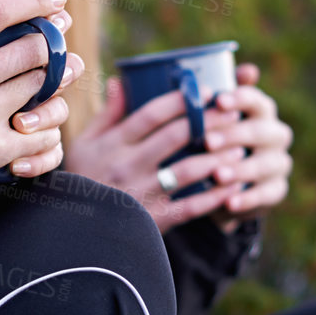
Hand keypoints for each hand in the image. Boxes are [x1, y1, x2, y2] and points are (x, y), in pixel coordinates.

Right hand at [64, 76, 246, 233]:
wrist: (76, 233)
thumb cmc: (81, 180)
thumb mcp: (84, 145)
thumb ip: (107, 115)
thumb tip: (121, 81)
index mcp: (113, 144)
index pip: (151, 114)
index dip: (180, 100)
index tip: (206, 92)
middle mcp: (128, 166)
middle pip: (175, 137)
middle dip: (208, 122)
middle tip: (233, 113)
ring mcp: (142, 193)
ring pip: (188, 170)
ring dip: (217, 157)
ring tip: (238, 148)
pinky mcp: (153, 220)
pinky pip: (191, 208)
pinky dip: (215, 197)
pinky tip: (233, 187)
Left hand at [205, 63, 292, 230]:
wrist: (220, 183)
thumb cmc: (211, 141)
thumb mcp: (207, 122)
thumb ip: (209, 99)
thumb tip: (223, 72)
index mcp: (260, 110)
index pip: (256, 99)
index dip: (239, 98)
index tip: (218, 101)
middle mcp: (275, 133)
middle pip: (261, 131)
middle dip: (233, 135)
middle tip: (208, 141)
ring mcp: (279, 162)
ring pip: (266, 164)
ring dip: (240, 169)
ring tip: (217, 175)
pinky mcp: (277, 189)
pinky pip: (267, 195)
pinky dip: (247, 199)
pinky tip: (228, 203)